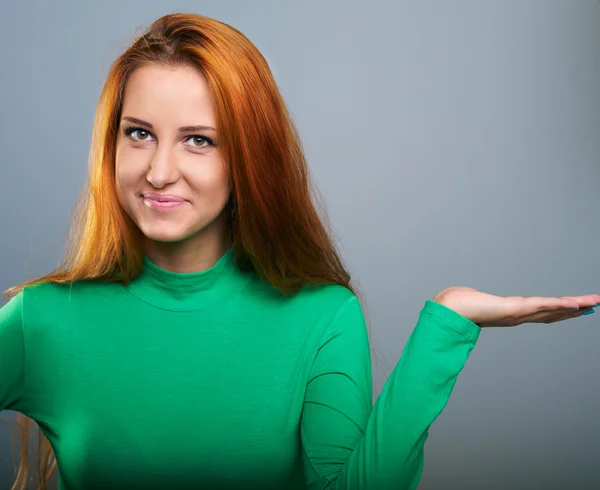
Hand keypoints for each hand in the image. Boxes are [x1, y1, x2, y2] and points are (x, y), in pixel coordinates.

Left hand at [432, 287, 599, 327]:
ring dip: (575, 306)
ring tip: (595, 302)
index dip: (558, 311)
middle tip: (594, 305)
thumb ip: (475, 296)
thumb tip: (470, 293)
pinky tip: (577, 303)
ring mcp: (518, 313)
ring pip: (553, 309)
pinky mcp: (516, 308)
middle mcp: (517, 316)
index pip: (539, 312)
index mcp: (508, 312)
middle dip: (574, 309)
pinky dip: (561, 304)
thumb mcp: (470, 296)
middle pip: (552, 312)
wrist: (448, 310)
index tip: (573, 308)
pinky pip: (543, 305)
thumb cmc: (454, 304)